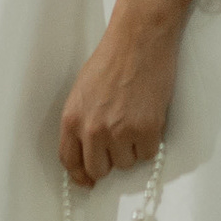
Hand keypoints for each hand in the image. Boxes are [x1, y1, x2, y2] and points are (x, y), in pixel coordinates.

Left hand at [59, 0, 184, 187]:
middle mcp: (92, 129)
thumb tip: (88, 149)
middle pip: (98, 170)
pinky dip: (150, 142)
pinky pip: (148, 154)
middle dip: (109, 162)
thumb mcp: (83, 90)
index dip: (80, 175)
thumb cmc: (113, 58)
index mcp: (72, 118)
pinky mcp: (146, 130)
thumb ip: (82, 121)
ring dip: (132, 148)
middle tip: (119, 144)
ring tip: (135, 119)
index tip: (88, 181)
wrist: (139, 39)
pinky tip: (149, 118)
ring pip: (126, 163)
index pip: (69, 161)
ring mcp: (119, 131)